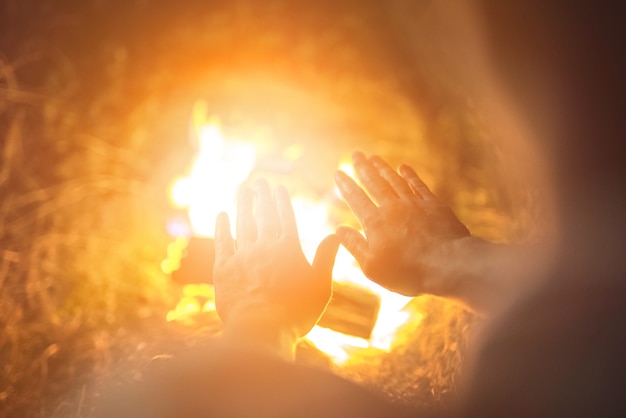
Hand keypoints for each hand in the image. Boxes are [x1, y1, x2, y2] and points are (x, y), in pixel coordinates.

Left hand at [213, 179, 339, 350]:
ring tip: (243, 190)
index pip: (286, 217)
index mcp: (289, 249)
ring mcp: (243, 256)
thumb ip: (326, 258)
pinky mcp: (224, 268)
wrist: (261, 330)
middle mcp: (265, 246)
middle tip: (260, 182)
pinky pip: (222, 241)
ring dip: (243, 204)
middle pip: (264, 215)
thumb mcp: (321, 287)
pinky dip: (222, 226)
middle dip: (262, 197)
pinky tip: (222, 215)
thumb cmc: (296, 313)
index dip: (282, 201)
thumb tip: (335, 234)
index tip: (278, 187)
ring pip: (243, 223)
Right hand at [334, 152, 470, 296]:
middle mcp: (392, 208)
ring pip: (395, 180)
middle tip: (356, 154)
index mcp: (375, 223)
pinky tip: (403, 168)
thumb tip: (338, 230)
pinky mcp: (434, 205)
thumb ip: (354, 246)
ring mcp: (414, 204)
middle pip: (375, 183)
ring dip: (383, 168)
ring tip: (374, 158)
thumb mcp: (373, 266)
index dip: (346, 185)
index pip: (356, 199)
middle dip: (363, 168)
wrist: (448, 264)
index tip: (338, 173)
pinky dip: (409, 175)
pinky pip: (418, 185)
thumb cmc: (407, 271)